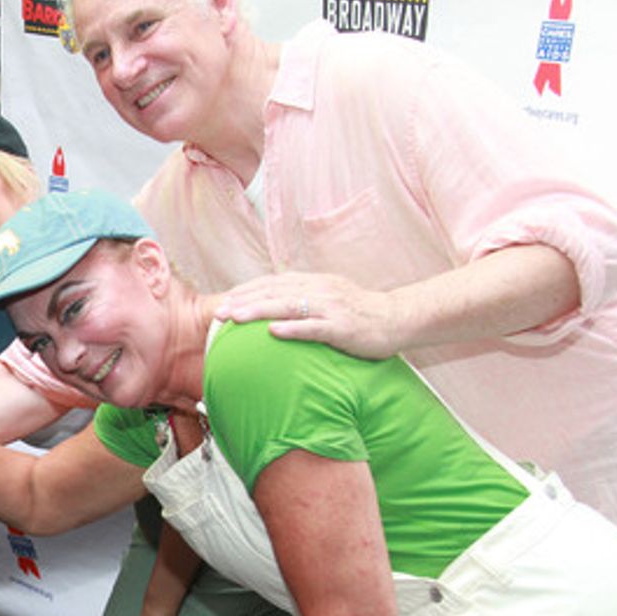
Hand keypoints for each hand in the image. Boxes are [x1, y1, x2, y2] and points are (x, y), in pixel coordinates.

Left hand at [216, 271, 402, 359]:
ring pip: (288, 306)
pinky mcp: (342, 327)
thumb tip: (275, 308)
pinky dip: (292, 329)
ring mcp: (330, 307)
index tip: (225, 299)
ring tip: (235, 317)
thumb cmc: (360, 314)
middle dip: (244, 300)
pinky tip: (273, 332)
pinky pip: (313, 327)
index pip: (273, 283)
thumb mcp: (329, 299)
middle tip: (219, 311)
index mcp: (314, 282)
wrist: (397, 319)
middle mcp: (319, 290)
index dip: (248, 290)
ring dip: (259, 311)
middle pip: (274, 292)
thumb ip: (304, 300)